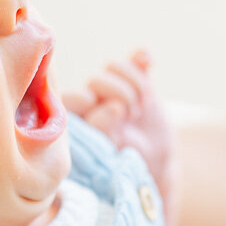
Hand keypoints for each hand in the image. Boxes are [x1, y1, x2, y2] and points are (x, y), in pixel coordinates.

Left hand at [63, 49, 176, 225]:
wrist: (153, 166)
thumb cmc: (123, 168)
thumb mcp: (110, 157)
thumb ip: (105, 133)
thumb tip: (113, 107)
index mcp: (75, 121)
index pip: (72, 99)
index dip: (93, 104)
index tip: (115, 118)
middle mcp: (91, 102)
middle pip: (96, 80)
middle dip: (118, 94)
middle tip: (132, 115)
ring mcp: (113, 89)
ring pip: (115, 68)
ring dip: (135, 85)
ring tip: (142, 109)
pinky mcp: (136, 80)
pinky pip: (135, 59)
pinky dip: (142, 58)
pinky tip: (148, 62)